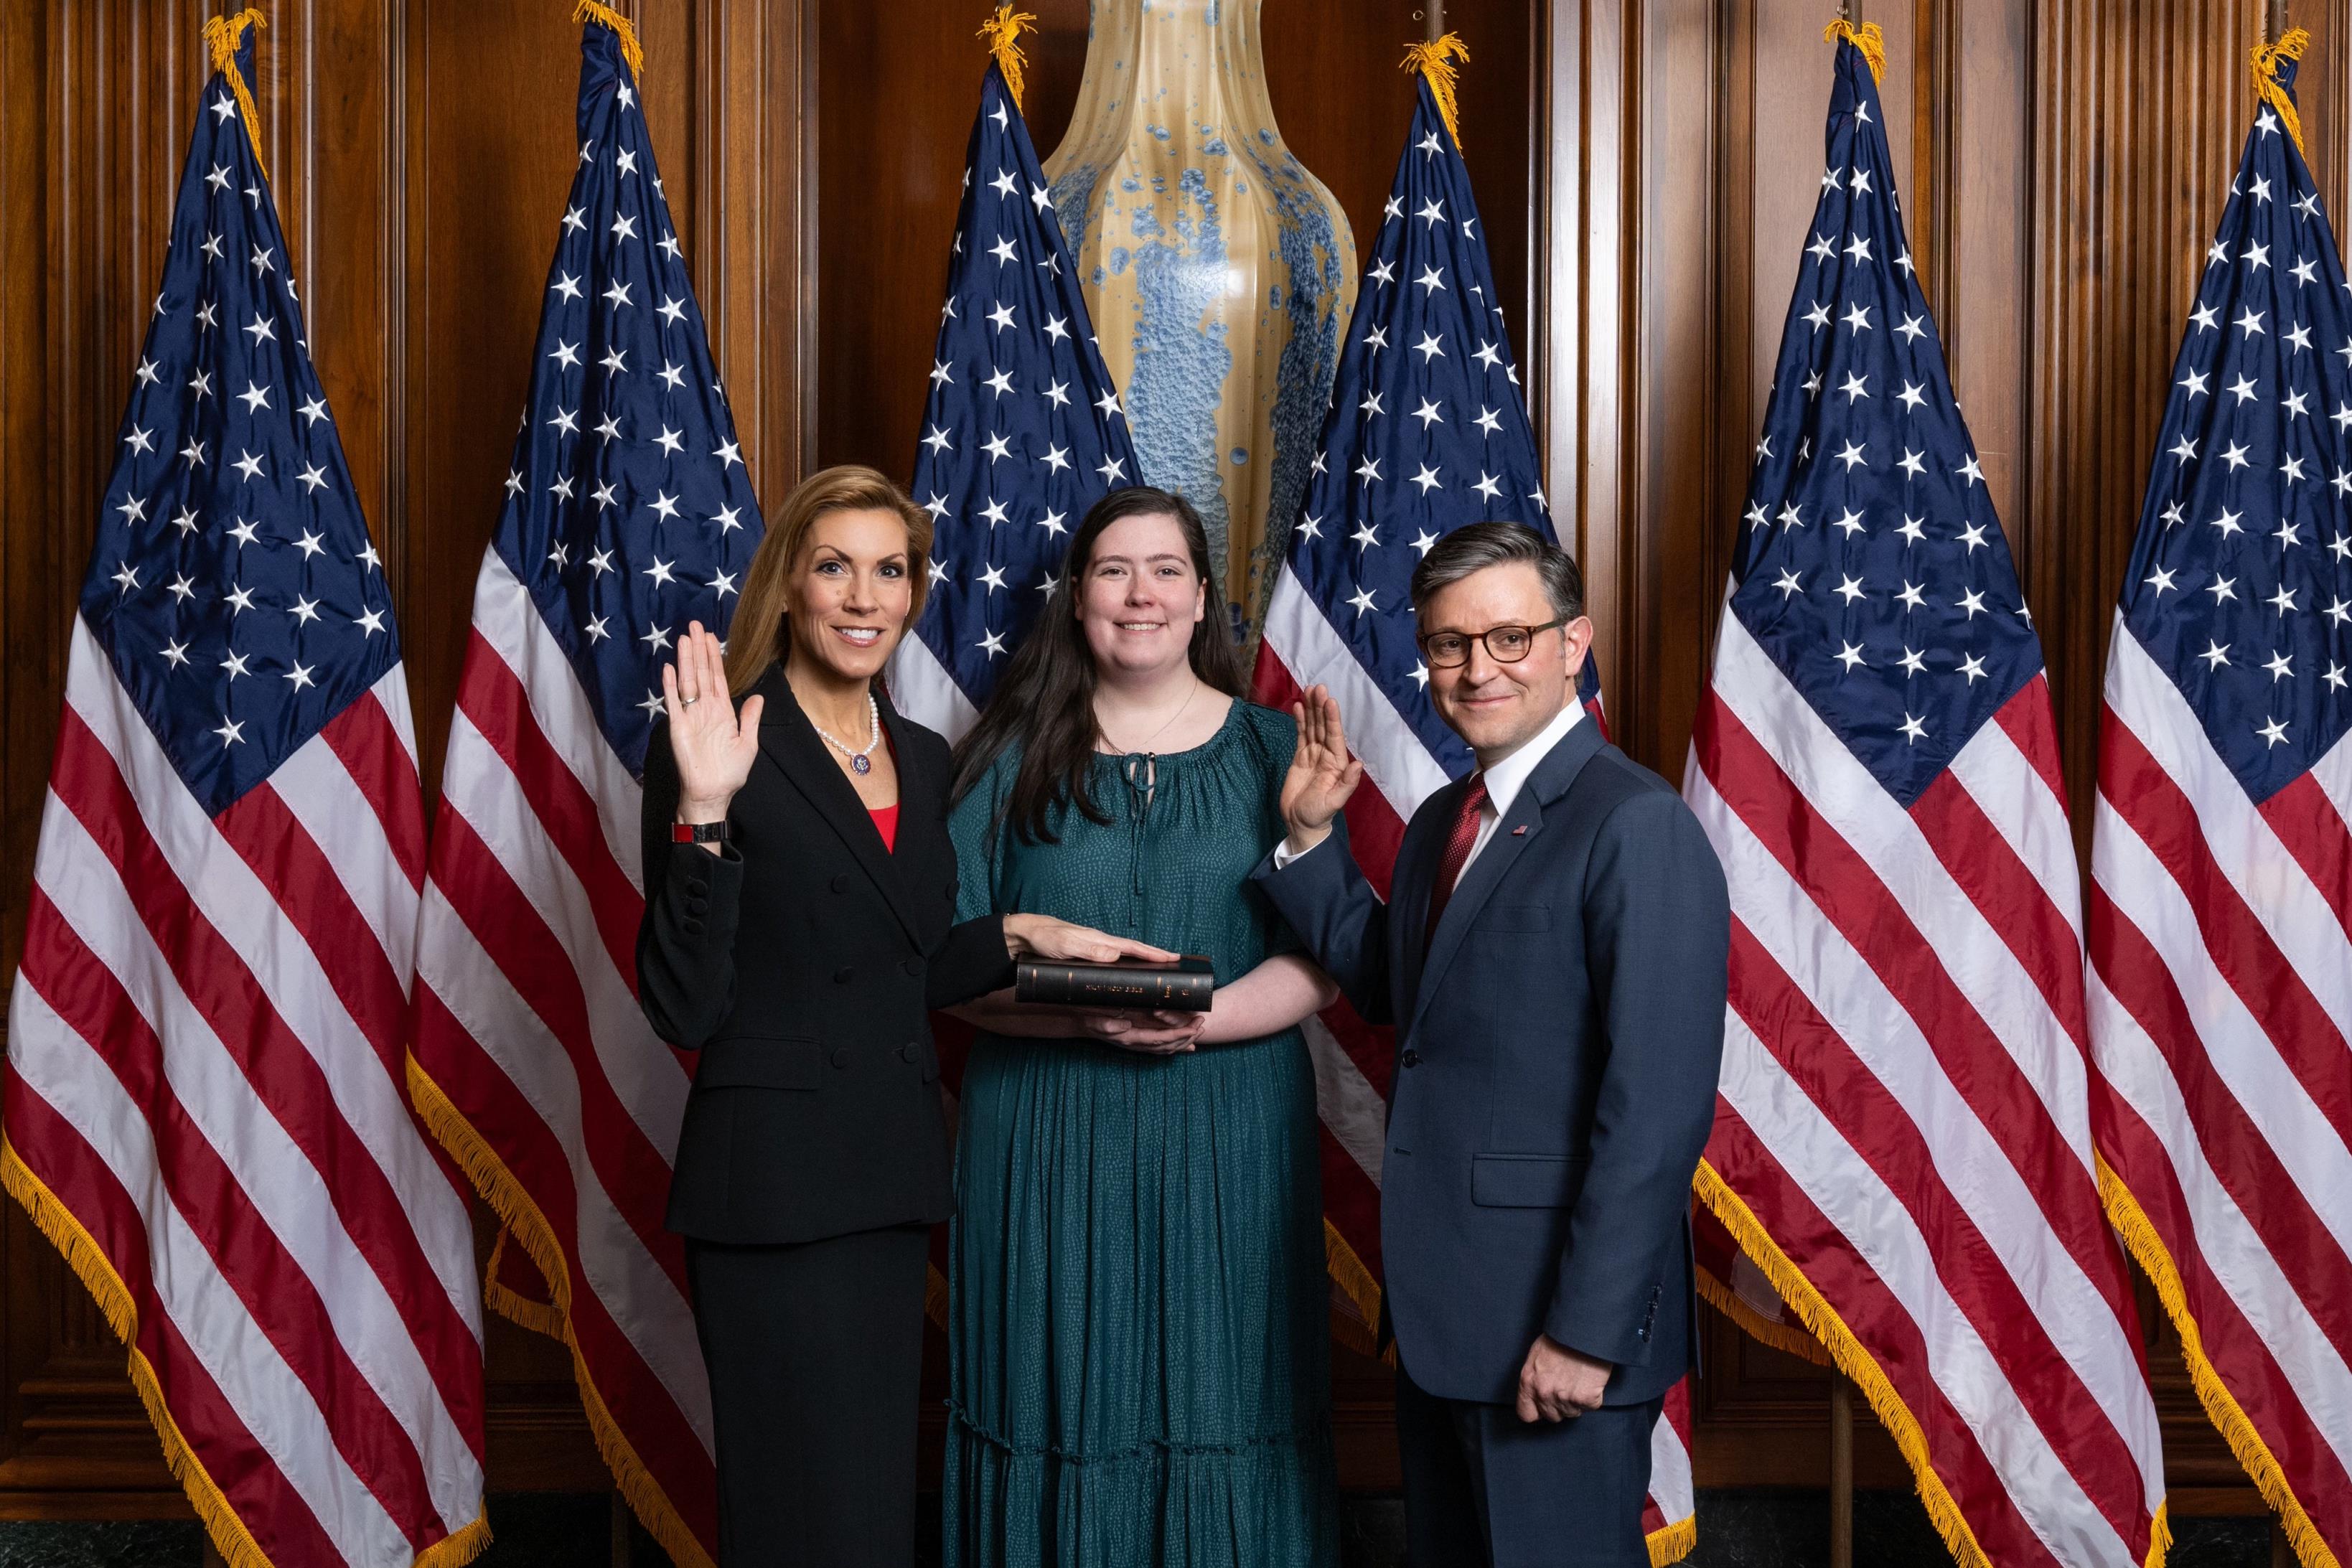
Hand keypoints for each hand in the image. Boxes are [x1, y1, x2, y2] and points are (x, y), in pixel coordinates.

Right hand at [663, 622, 763, 823]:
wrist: (712, 793)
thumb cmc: (730, 772)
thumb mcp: (748, 743)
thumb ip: (750, 718)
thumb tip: (758, 697)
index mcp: (723, 711)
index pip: (718, 677)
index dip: (715, 656)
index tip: (711, 636)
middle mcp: (705, 709)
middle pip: (702, 673)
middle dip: (700, 649)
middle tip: (695, 625)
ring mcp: (690, 716)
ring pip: (689, 682)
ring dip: (686, 660)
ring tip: (685, 638)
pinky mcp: (678, 727)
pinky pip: (674, 703)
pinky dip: (671, 686)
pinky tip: (670, 668)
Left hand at [1004, 914, 1176, 964]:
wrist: (1024, 934)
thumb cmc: (1044, 938)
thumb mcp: (1065, 946)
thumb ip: (1088, 950)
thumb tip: (1115, 956)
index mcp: (1099, 940)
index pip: (1133, 947)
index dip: (1154, 953)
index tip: (1174, 957)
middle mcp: (1100, 944)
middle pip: (1134, 951)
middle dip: (1155, 957)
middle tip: (1175, 965)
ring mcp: (1093, 949)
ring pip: (1124, 957)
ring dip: (1142, 962)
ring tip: (1158, 972)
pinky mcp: (1085, 956)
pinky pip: (1112, 962)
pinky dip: (1126, 966)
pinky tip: (1127, 975)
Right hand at [1076, 1009, 1203, 1053]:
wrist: (1081, 1023)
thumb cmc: (1088, 1019)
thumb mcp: (1094, 1020)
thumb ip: (1108, 1025)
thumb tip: (1125, 1025)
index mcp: (1130, 1038)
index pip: (1160, 1039)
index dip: (1179, 1035)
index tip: (1194, 1028)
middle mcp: (1137, 1043)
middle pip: (1168, 1045)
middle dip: (1187, 1036)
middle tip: (1202, 1024)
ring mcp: (1138, 1043)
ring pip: (1166, 1047)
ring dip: (1184, 1040)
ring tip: (1199, 1030)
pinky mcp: (1138, 1038)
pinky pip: (1160, 1045)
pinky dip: (1175, 1045)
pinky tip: (1187, 1043)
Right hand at [1280, 685, 1362, 856]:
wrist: (1301, 823)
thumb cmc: (1319, 815)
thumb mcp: (1334, 802)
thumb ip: (1347, 784)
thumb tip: (1358, 764)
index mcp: (1337, 763)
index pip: (1335, 736)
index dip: (1332, 718)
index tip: (1329, 700)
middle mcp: (1326, 755)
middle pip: (1323, 726)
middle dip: (1320, 707)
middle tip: (1317, 687)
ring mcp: (1312, 754)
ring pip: (1312, 727)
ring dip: (1310, 709)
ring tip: (1308, 690)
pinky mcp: (1299, 757)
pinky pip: (1300, 735)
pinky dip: (1299, 721)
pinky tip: (1297, 707)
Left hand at [1516, 1334, 1609, 1422]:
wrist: (1583, 1329)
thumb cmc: (1560, 1337)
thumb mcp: (1536, 1355)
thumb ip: (1534, 1378)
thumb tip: (1537, 1392)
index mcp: (1528, 1382)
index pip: (1526, 1414)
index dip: (1537, 1411)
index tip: (1544, 1406)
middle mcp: (1544, 1393)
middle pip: (1552, 1416)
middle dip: (1560, 1406)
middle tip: (1567, 1387)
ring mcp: (1565, 1398)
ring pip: (1572, 1413)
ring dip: (1577, 1402)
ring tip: (1580, 1381)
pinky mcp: (1586, 1399)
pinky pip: (1590, 1407)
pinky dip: (1593, 1397)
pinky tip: (1591, 1381)